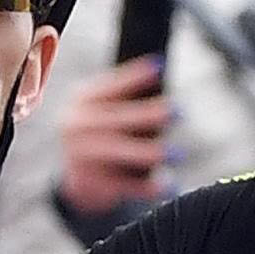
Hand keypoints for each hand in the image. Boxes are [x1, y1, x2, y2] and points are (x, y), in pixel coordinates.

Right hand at [56, 56, 172, 218]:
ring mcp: (80, 155)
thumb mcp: (104, 108)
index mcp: (81, 100)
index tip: (159, 66)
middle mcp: (76, 125)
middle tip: (179, 111)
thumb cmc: (103, 133)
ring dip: (149, 152)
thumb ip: (126, 95)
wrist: (79, 177)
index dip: (134, 76)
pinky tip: (167, 185)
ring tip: (176, 153)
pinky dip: (147, 187)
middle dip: (149, 115)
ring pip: (118, 152)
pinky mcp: (90, 182)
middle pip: (116, 119)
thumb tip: (161, 69)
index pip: (109, 85)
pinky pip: (124, 184)